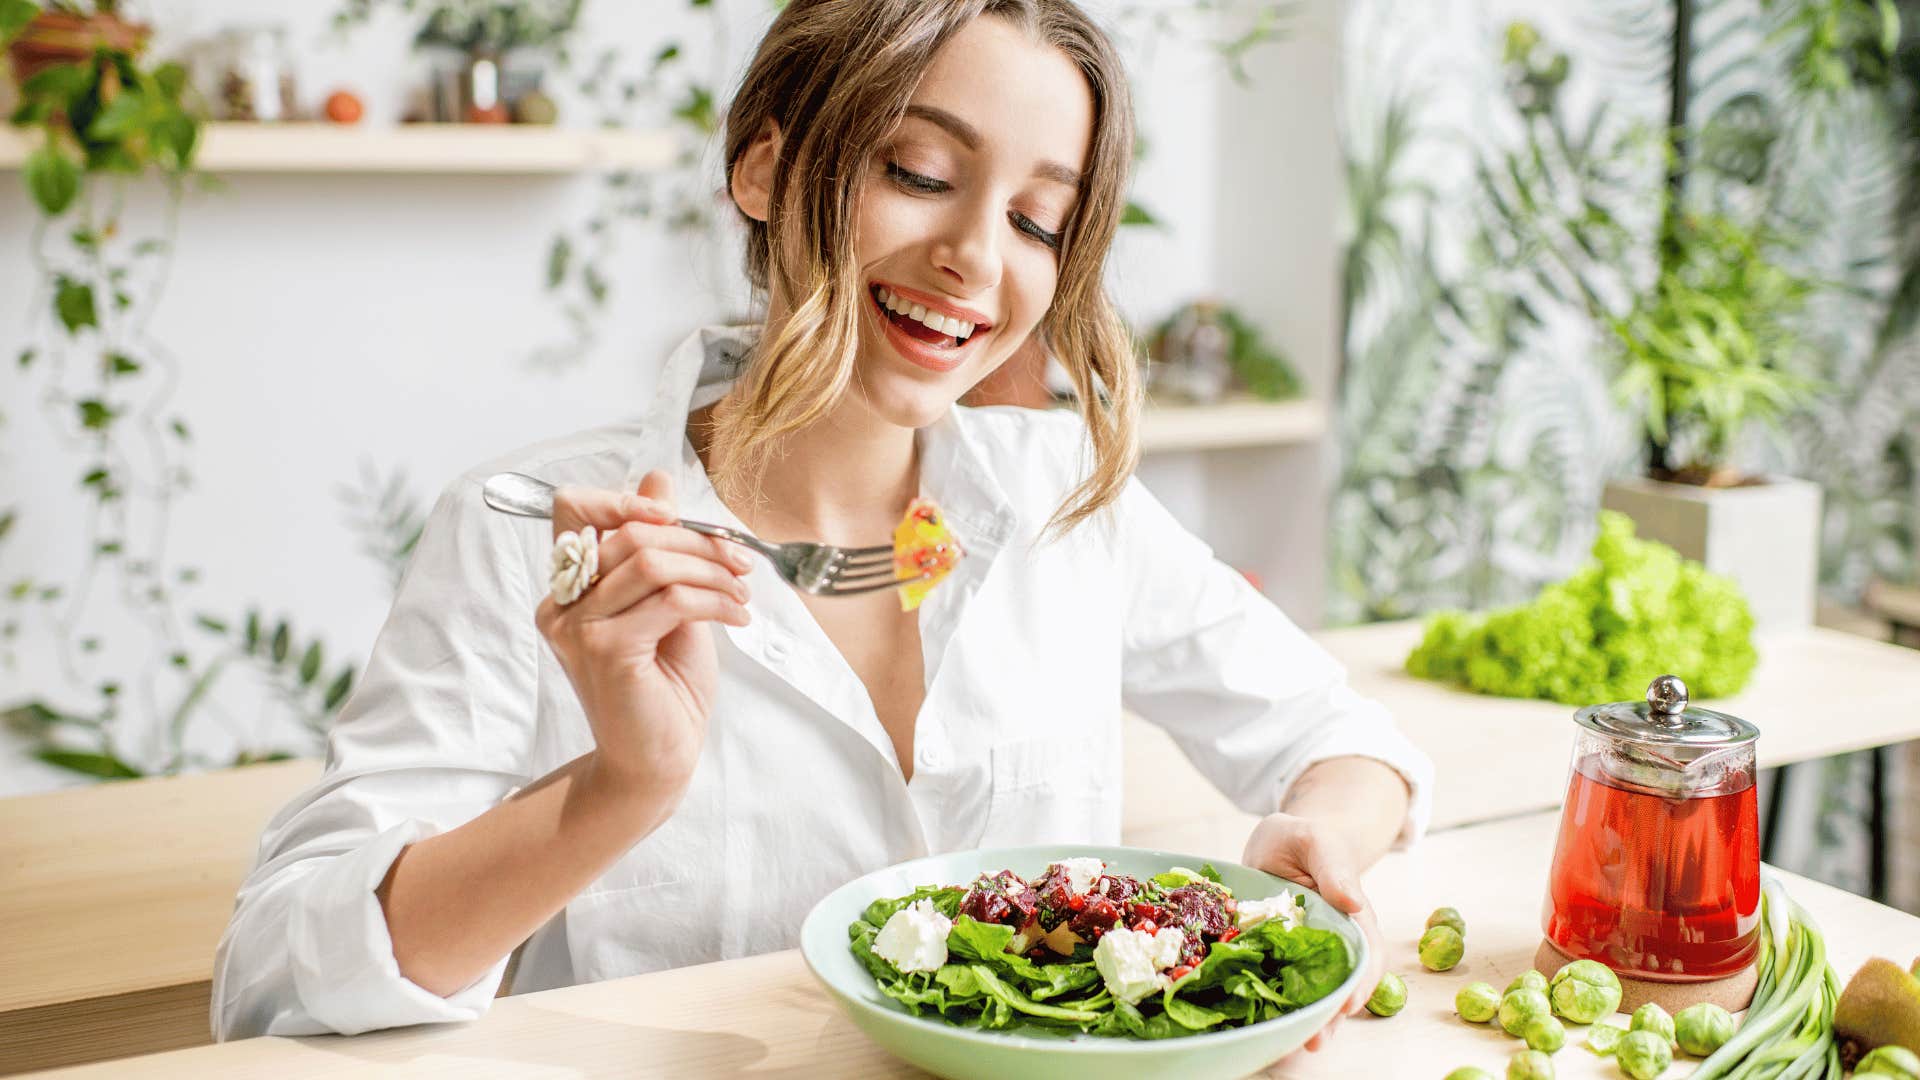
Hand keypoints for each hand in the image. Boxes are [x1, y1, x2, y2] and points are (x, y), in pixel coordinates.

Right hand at [535, 470, 753, 800]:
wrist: (658, 760)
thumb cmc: (664, 686)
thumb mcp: (668, 602)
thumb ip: (659, 547)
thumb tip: (658, 478)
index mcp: (569, 586)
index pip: (571, 508)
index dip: (623, 497)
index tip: (676, 516)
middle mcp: (561, 604)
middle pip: (629, 533)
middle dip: (697, 540)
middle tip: (739, 560)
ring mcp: (577, 628)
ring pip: (651, 562)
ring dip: (711, 569)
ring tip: (742, 590)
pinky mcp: (606, 651)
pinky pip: (669, 600)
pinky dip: (715, 600)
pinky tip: (738, 616)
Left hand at [1242, 812, 1385, 1052]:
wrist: (1281, 842)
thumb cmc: (1303, 838)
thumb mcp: (1317, 841)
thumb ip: (1334, 868)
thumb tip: (1352, 902)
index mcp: (1352, 915)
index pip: (1366, 954)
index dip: (1359, 983)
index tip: (1346, 1005)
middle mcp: (1334, 940)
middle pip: (1342, 983)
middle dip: (1332, 1015)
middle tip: (1315, 1040)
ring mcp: (1306, 952)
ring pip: (1314, 991)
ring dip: (1308, 1019)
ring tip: (1295, 1045)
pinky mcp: (1278, 956)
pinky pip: (1280, 983)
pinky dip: (1277, 1005)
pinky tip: (1266, 1025)